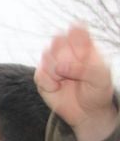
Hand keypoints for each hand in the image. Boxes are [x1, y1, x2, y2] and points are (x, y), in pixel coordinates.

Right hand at [35, 24, 116, 140]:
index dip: (75, 38)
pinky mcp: (42, 77)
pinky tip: (57, 87)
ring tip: (65, 80)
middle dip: (64, 55)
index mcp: (85, 45)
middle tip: (72, 69)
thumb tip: (60, 67)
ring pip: (46, 55)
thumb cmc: (97, 90)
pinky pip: (39, 73)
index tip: (82, 53)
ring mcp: (53, 63)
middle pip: (58, 39)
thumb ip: (83, 68)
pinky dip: (48, 82)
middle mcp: (67, 51)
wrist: (87, 112)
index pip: (77, 29)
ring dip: (55, 70)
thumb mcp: (100, 77)